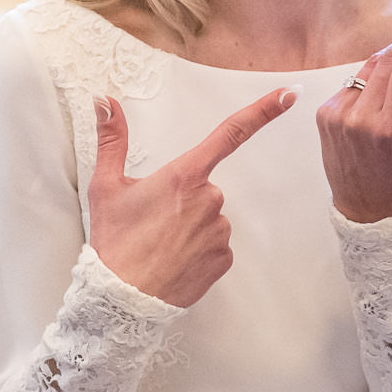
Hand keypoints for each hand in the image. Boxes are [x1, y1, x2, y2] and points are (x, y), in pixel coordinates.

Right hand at [88, 86, 298, 307]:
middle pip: (202, 187)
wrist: (123, 299)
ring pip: (208, 218)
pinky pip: (214, 245)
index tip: (287, 93)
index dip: (263, 110)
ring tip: (158, 245)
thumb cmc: (114, 241)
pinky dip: (196, 249)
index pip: (230, 133)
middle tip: (150, 221)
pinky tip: (172, 259)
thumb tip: (104, 100)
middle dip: (181, 199)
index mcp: (183, 175)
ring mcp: (219, 231)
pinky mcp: (223, 258)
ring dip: (188, 226)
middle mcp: (209, 199)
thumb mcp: (105, 186)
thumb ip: (111, 138)